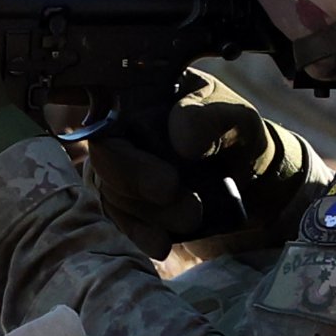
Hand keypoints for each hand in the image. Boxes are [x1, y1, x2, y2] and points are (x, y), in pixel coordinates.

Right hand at [86, 70, 316, 249]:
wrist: (251, 183)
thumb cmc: (239, 139)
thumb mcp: (239, 121)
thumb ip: (214, 119)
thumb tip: (182, 137)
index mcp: (145, 93)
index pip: (107, 99)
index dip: (83, 107)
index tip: (127, 141)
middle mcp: (123, 128)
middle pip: (105, 151)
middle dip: (134, 176)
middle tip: (172, 190)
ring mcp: (120, 167)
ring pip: (112, 189)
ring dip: (149, 210)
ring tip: (193, 216)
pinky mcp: (126, 202)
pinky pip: (120, 219)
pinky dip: (140, 232)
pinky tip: (162, 243)